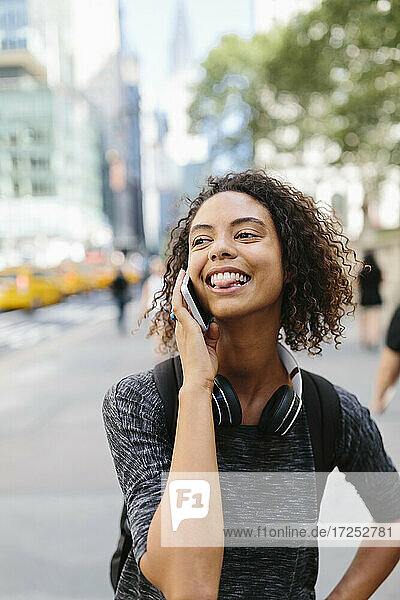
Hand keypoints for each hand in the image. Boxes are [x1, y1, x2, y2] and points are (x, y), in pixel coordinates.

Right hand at [171, 269, 219, 390]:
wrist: (199, 380)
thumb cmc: (203, 368)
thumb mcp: (210, 348)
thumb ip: (211, 335)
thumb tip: (213, 324)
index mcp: (186, 334)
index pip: (183, 313)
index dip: (184, 300)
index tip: (186, 289)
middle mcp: (181, 330)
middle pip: (179, 305)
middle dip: (180, 289)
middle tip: (183, 275)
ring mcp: (183, 328)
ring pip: (178, 302)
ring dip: (180, 287)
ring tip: (183, 275)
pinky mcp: (187, 328)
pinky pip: (181, 306)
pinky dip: (181, 294)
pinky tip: (184, 284)